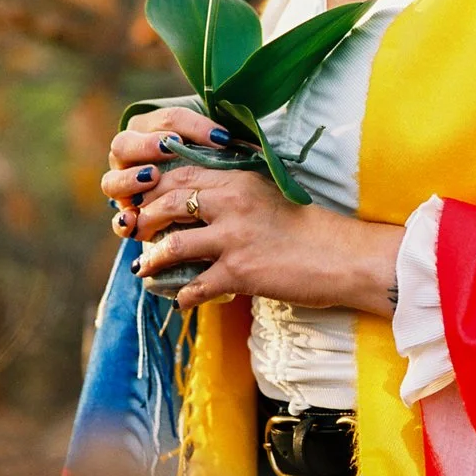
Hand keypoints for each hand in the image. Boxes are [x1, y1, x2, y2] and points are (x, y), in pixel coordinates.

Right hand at [99, 104, 235, 231]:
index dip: (193, 126)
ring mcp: (124, 189)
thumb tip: (249, 139)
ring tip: (152, 177)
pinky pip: (117, 221)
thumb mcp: (222, 157)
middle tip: (170, 147)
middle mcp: (130, 158)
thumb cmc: (215, 175)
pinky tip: (134, 221)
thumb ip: (227, 145)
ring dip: (130, 178)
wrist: (205, 215)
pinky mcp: (128, 219)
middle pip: (124, 143)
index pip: (167, 119)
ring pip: (112, 180)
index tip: (221, 138)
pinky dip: (123, 221)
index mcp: (151, 131)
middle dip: (147, 144)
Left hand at [121, 156, 403, 314]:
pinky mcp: (240, 272)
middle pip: (168, 204)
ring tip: (144, 267)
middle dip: (145, 219)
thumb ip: (236, 187)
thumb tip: (206, 191)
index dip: (155, 187)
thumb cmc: (308, 226)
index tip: (145, 200)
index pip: (181, 175)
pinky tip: (181, 301)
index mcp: (238, 179)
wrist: (341, 255)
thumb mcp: (269, 192)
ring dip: (153, 260)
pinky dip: (183, 296)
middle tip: (134, 230)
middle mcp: (231, 203)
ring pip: (173, 246)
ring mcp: (233, 239)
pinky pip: (196, 286)